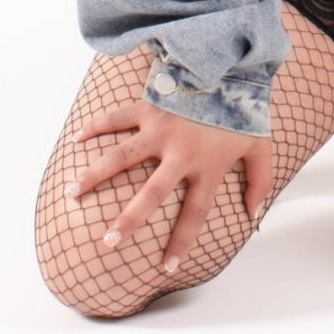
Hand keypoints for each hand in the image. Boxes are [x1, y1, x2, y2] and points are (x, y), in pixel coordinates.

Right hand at [69, 95, 274, 271]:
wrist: (232, 66)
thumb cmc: (245, 110)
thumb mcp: (261, 147)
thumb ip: (259, 182)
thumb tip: (253, 215)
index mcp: (207, 166)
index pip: (194, 214)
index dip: (181, 242)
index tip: (166, 268)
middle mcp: (180, 153)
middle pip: (151, 194)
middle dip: (129, 220)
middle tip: (108, 241)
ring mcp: (161, 130)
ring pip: (122, 157)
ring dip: (94, 175)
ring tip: (71, 193)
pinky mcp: (150, 107)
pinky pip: (117, 118)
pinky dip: (95, 126)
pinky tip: (75, 140)